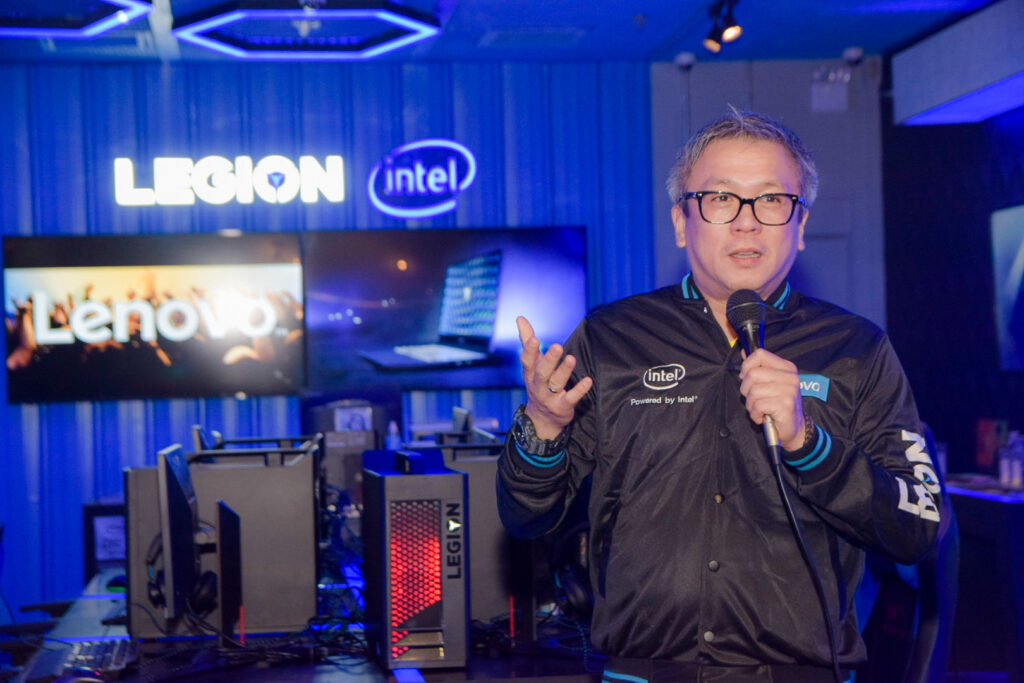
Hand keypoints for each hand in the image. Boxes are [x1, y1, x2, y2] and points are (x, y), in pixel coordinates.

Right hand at [517, 316, 592, 439]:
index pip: (527, 361)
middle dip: (549, 360)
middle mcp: (538, 385)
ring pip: (556, 383)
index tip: (535, 338)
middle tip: (558, 346)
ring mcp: (549, 397)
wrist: (541, 419)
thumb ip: (526, 340)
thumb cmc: (537, 383)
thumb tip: (520, 318)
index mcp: (530, 373)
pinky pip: (571, 398)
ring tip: (571, 358)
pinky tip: (588, 380)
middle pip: (542, 372)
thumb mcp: (531, 364)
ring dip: (564, 371)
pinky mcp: (562, 406)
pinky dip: (579, 390)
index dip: (529, 350)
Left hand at [738, 348, 805, 450]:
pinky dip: (755, 414)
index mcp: (787, 368)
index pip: (760, 354)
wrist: (794, 428)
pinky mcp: (786, 405)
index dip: (747, 366)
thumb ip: (758, 367)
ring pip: (753, 391)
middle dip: (746, 389)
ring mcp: (790, 391)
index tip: (746, 377)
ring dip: (751, 404)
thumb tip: (744, 351)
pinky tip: (763, 416)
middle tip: (754, 398)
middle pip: (753, 373)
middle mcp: (790, 377)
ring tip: (760, 409)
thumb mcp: (769, 383)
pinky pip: (758, 405)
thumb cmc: (778, 405)